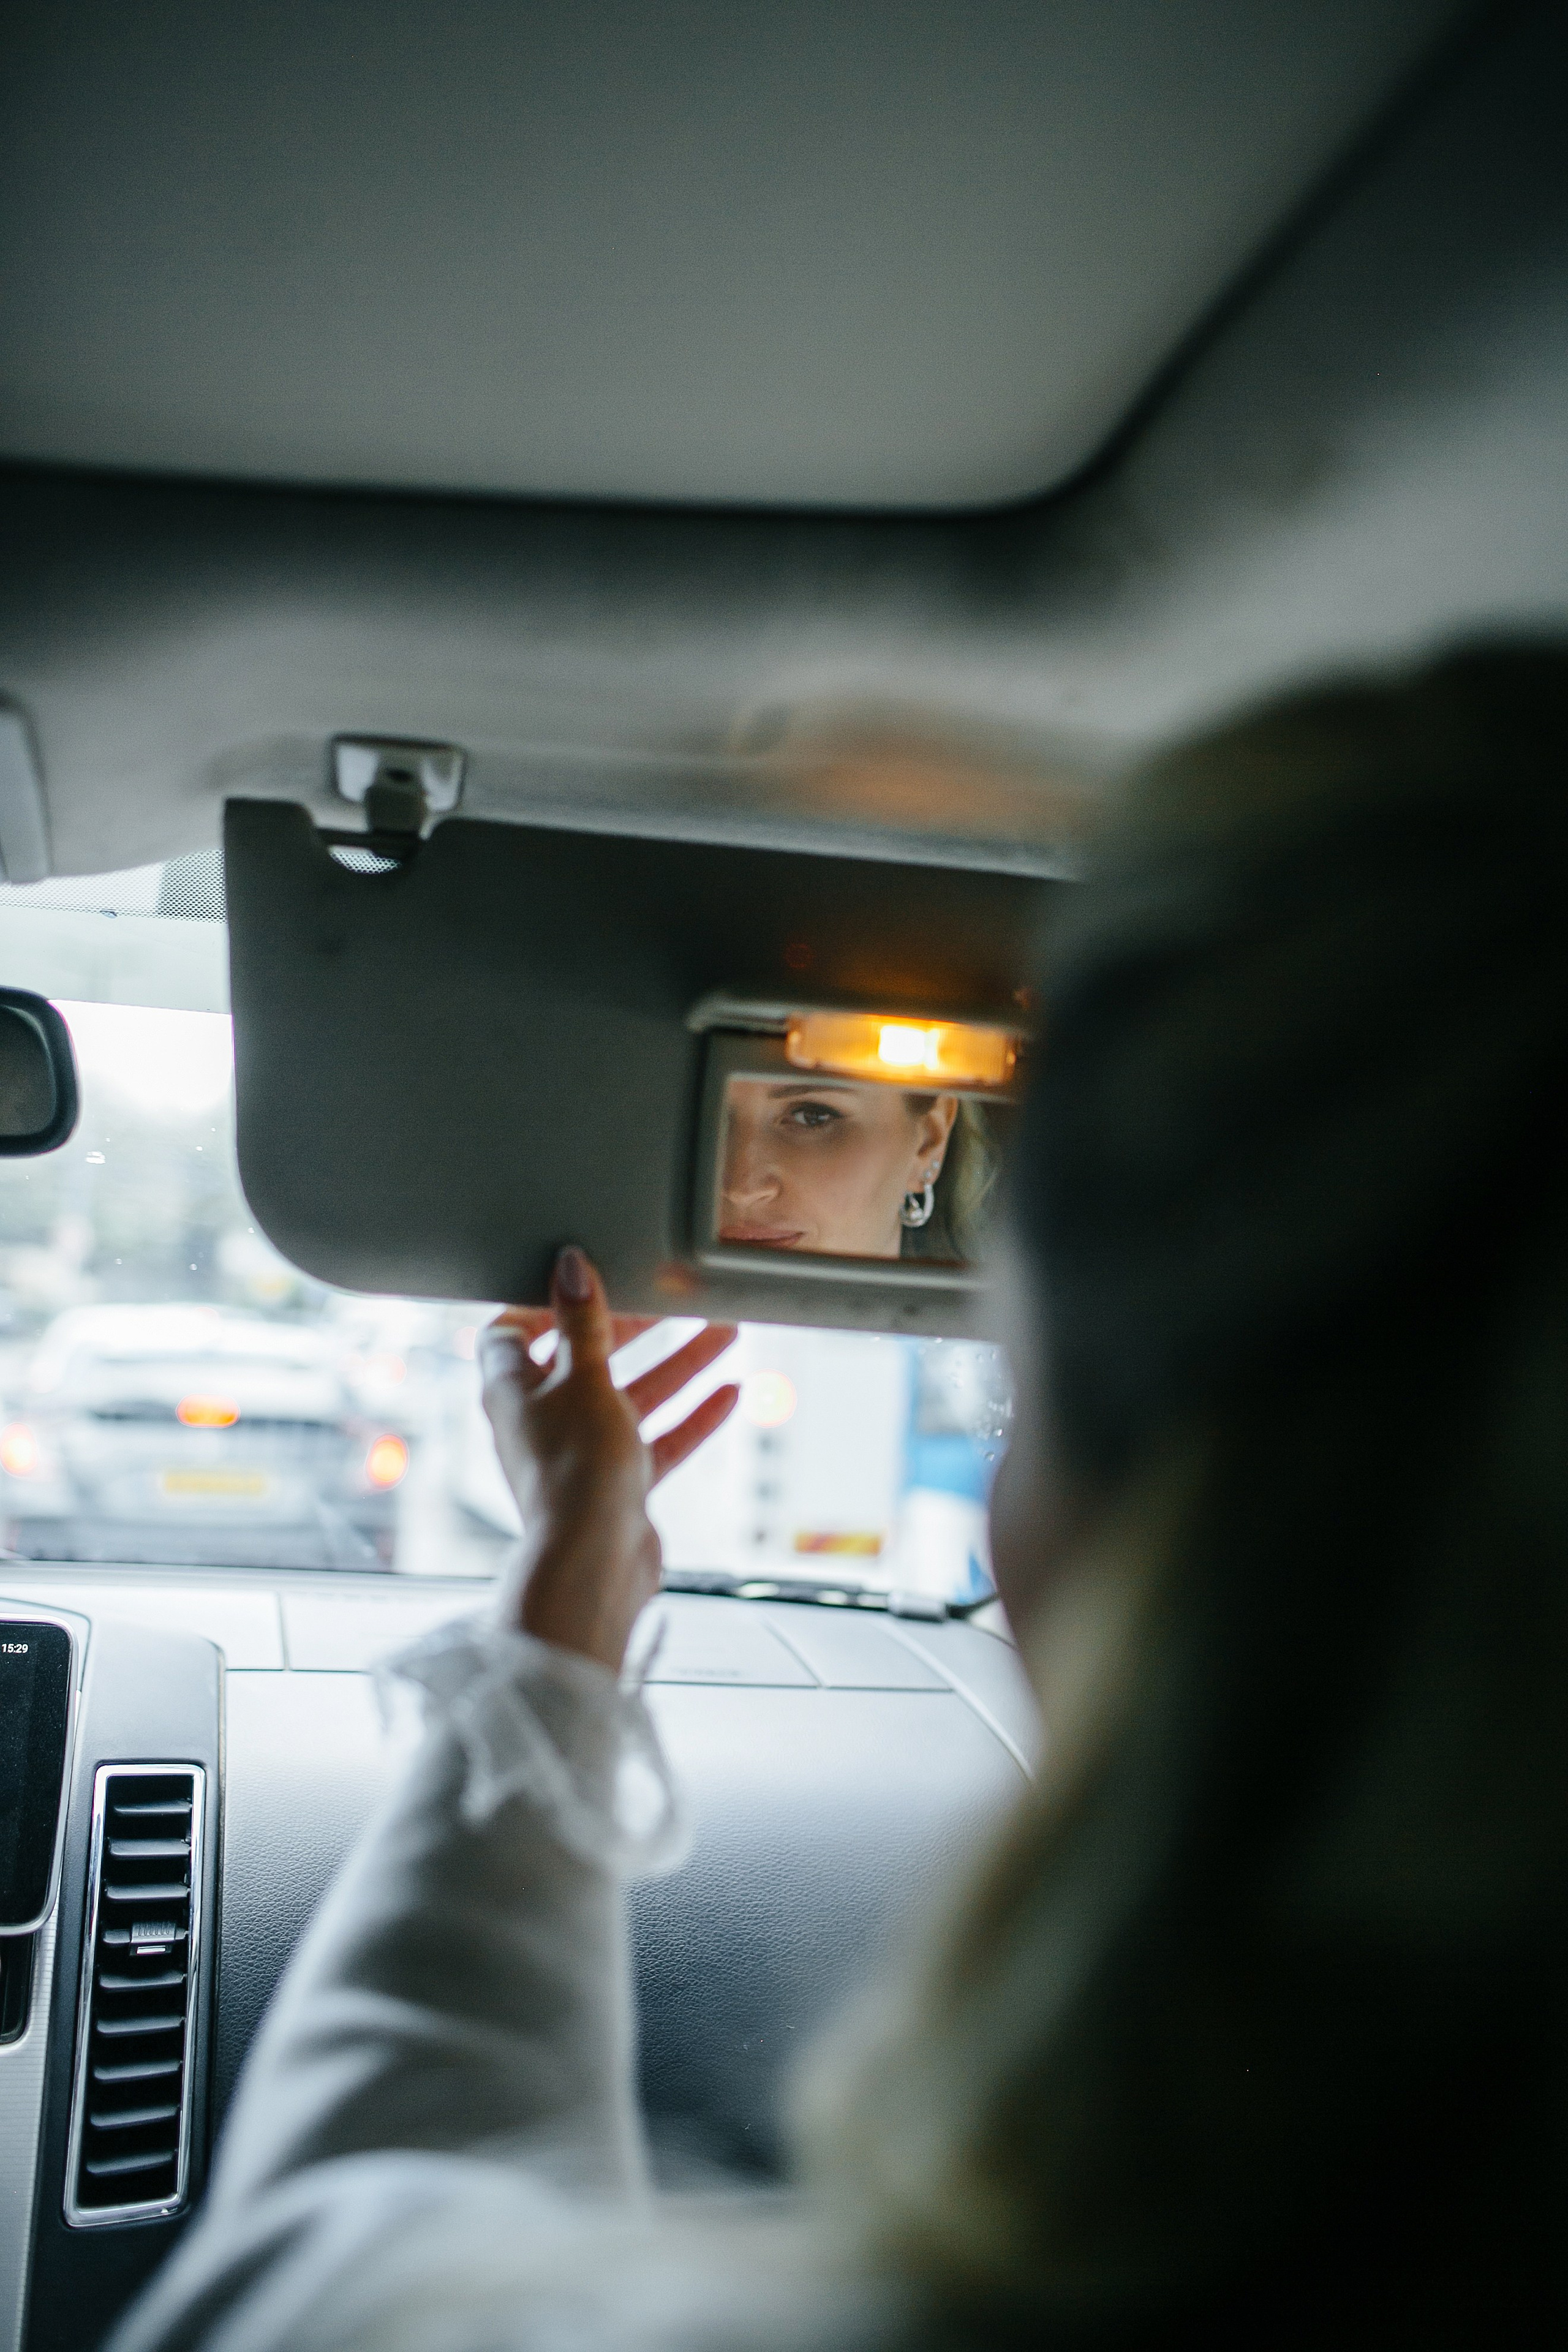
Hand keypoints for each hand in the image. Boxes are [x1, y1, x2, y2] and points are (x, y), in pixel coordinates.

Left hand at [478, 1245, 739, 1671]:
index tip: (585, 1279)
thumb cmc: (575, 1470)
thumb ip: (582, 1322)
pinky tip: (730, 1392)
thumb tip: (570, 1265)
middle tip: (673, 1297)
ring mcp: (583, 1453)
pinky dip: (691, 1416)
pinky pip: (659, 1440)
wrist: (594, 1566)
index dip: (543, 1303)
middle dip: (633, 1326)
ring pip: (633, 1396)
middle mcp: (543, 1419)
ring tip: (726, 1330)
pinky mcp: (619, 1485)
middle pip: (588, 1357)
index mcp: (513, 1390)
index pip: (512, 1332)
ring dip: (678, 1363)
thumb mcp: (583, 1380)